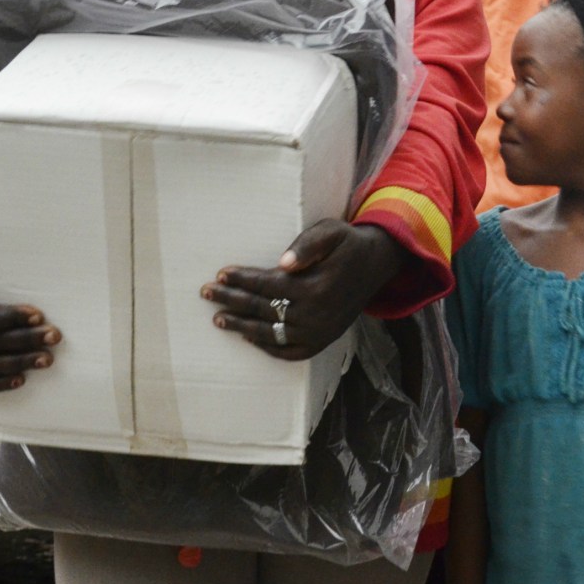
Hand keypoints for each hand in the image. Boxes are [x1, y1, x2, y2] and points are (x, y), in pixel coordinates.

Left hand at [202, 220, 408, 359]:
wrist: (376, 265)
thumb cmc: (348, 244)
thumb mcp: (332, 232)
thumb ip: (308, 245)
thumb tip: (282, 263)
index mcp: (318, 286)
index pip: (269, 285)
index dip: (243, 280)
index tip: (221, 273)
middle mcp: (318, 315)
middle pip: (264, 309)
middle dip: (232, 301)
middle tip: (207, 293)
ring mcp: (320, 332)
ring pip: (272, 333)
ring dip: (242, 326)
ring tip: (218, 319)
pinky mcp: (324, 341)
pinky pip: (290, 352)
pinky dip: (268, 347)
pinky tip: (249, 337)